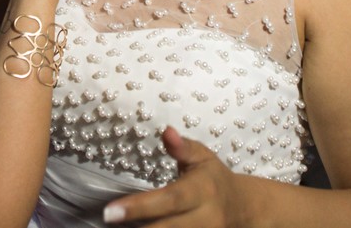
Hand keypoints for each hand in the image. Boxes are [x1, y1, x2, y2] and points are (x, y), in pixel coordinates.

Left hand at [102, 127, 250, 226]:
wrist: (243, 208)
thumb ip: (183, 147)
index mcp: (202, 191)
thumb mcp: (202, 157)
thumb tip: (167, 131)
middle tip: (107, 221)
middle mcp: (204, 218)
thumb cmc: (214, 179)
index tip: (110, 211)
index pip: (169, 199)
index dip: (140, 206)